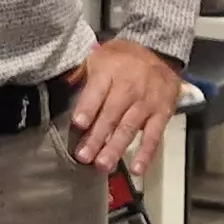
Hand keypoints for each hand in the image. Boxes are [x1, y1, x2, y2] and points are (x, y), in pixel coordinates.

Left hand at [66, 38, 183, 172]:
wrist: (160, 53)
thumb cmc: (121, 60)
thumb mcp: (98, 57)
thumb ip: (80, 73)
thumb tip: (61, 87)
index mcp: (110, 70)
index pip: (98, 90)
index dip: (88, 107)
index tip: (79, 124)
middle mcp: (130, 86)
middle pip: (111, 113)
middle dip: (97, 136)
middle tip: (84, 156)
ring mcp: (147, 101)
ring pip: (130, 127)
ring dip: (116, 148)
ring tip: (103, 165)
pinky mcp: (163, 113)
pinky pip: (155, 136)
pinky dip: (146, 153)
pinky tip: (136, 169)